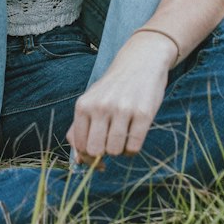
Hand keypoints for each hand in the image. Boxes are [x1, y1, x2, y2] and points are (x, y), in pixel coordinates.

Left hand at [67, 31, 173, 165]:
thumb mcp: (91, 101)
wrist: (141, 61)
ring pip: (115, 151)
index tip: (96, 155)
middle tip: (110, 144)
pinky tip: (133, 135)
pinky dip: (133, 148)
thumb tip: (78, 161)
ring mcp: (122, 109)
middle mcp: (101, 107)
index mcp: (83, 105)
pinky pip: (134, 147)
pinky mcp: (144, 113)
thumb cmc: (113, 87)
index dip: (87, 157)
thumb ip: (80, 129)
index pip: (80, 145)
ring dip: (120, 150)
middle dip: (103, 154)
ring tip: (123, 137)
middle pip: (96, 151)